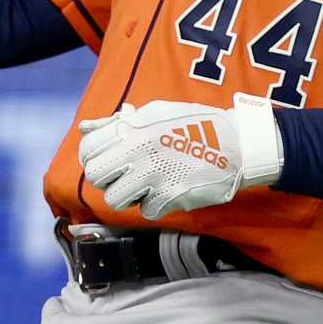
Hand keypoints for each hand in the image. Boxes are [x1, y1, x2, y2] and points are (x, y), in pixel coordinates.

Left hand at [77, 94, 284, 220]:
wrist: (237, 144)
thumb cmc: (194, 124)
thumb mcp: (155, 112)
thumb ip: (117, 123)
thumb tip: (85, 129)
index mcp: (133, 129)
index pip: (88, 150)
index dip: (92, 158)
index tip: (106, 161)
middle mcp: (139, 152)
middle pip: (96, 177)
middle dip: (107, 179)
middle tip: (124, 175)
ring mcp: (154, 175)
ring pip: (115, 199)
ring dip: (128, 196)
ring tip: (145, 185)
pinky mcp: (171, 196)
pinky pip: (146, 211)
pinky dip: (155, 205)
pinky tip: (168, 190)